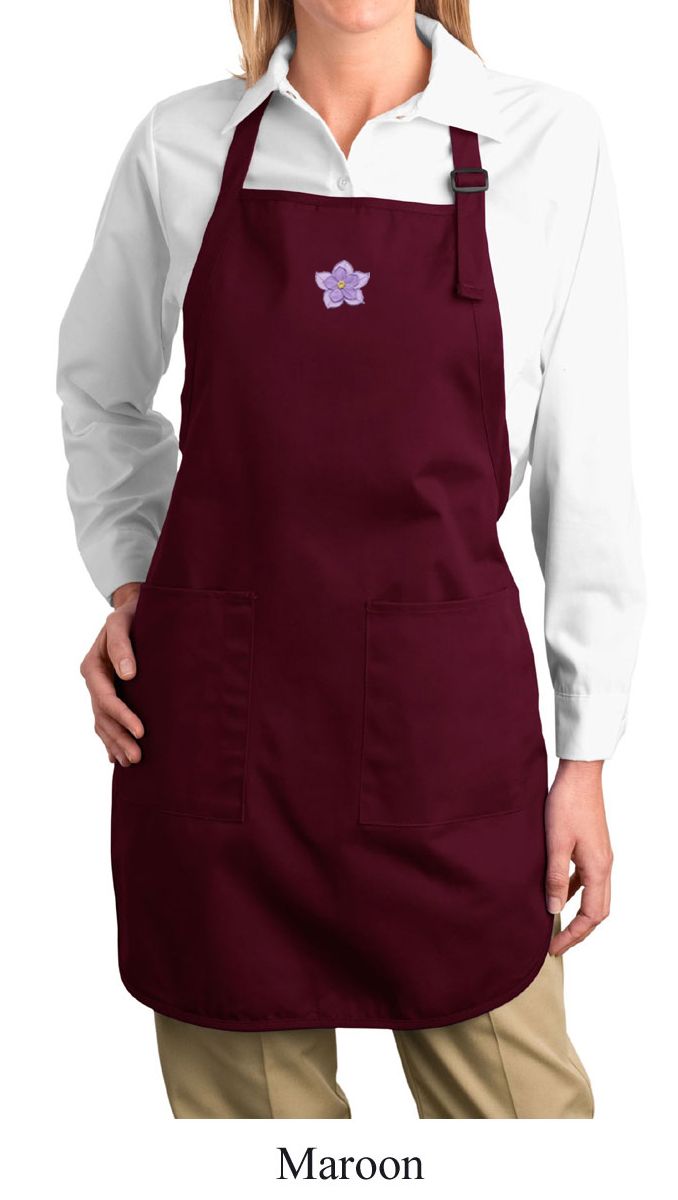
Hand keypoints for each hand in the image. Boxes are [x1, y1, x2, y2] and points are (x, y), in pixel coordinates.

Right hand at [80, 582, 143, 766]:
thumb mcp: (122, 622)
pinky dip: (110, 739)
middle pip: (103, 717)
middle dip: (120, 738)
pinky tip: (116, 757)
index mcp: (92, 667)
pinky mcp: (111, 692)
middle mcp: (94, 681)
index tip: (141, 731)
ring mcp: (100, 689)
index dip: (123, 717)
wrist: (132, 609)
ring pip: (103, 723)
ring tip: (130, 763)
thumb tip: (127, 674)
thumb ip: (122, 645)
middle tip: (137, 758)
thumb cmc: (130, 614)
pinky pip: (106, 720)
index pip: (107, 699)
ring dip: (115, 744)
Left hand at [545, 760, 612, 955]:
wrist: (580, 774)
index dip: (573, 935)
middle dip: (579, 931)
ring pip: (595, 896)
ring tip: (556, 925)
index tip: (553, 947)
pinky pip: (588, 880)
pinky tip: (558, 893)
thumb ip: (555, 877)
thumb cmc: (566, 804)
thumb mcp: (555, 843)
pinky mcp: (593, 848)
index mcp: (598, 869)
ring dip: (579, 914)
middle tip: (556, 944)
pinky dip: (575, 893)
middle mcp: (605, 866)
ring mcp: (601, 857)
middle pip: (598, 911)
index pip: (591, 916)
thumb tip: (553, 910)